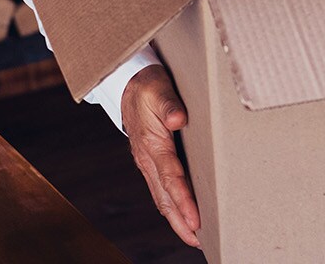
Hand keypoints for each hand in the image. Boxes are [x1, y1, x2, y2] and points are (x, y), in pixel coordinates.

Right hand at [121, 64, 199, 246]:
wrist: (126, 82)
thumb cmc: (148, 85)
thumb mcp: (158, 87)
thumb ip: (169, 103)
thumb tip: (179, 119)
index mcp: (152, 143)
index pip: (171, 177)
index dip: (183, 200)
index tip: (195, 219)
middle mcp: (147, 158)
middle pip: (164, 197)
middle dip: (180, 221)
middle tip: (198, 241)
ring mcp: (147, 163)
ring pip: (161, 197)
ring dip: (176, 219)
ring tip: (194, 238)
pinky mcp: (150, 162)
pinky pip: (160, 190)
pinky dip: (171, 207)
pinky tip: (182, 216)